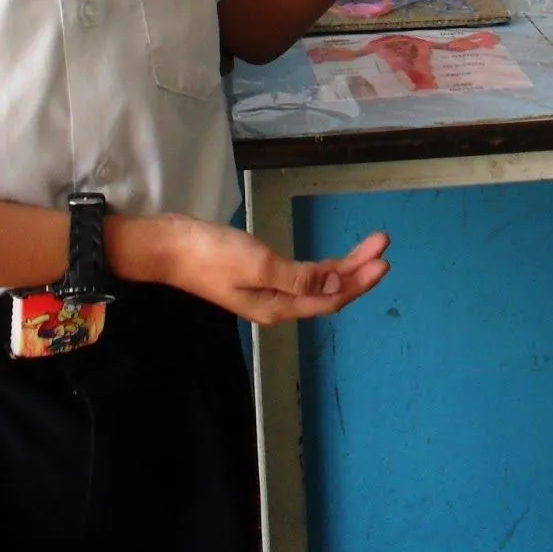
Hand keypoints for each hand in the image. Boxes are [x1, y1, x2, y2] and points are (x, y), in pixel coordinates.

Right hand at [151, 216, 390, 325]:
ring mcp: (267, 289)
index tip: (383, 262)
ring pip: (316, 282)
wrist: (169, 246)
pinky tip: (332, 261)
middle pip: (327, 292)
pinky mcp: (259, 273)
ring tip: (369, 246)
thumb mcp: (259, 265)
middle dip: (357, 270)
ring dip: (343, 266)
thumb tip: (336, 288)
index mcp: (278, 306)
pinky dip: (321, 266)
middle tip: (382, 245)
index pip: (329, 300)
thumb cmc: (211, 255)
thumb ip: (299, 279)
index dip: (359, 283)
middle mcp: (277, 303)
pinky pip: (301, 275)